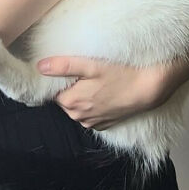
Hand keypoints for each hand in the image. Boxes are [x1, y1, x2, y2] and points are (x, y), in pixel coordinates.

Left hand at [37, 55, 175, 129]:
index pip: (53, 91)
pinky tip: (105, 92)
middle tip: (87, 72)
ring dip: (83, 95)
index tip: (72, 69)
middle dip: (71, 87)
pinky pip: (91, 113)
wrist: (148, 89)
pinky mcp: (104, 124)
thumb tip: (40, 67)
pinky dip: (94, 104)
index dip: (60, 79)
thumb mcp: (91, 65)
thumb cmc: (120, 74)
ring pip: (78, 107)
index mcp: (71, 102)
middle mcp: (79, 117)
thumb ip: (64, 66)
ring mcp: (92, 123)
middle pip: (65, 99)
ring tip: (98, 81)